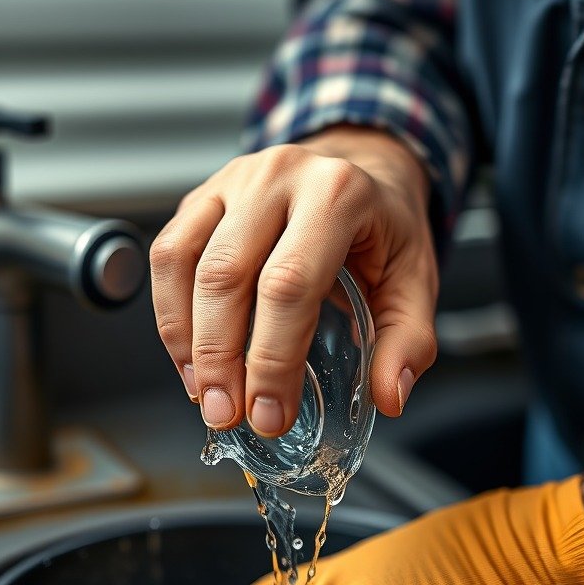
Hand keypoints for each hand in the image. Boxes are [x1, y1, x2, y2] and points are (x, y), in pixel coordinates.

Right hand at [149, 125, 437, 435]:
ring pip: (183, 261)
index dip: (273, 358)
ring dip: (186, 339)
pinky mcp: (203, 196)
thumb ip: (408, 342)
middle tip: (225, 413)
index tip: (270, 413)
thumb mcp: (415, 282)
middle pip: (226, 274)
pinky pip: (167, 254)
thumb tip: (388, 396)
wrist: (361, 171)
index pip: (290, 284)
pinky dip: (170, 314)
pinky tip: (189, 357)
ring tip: (203, 393)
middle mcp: (279, 177)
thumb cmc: (384, 229)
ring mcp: (234, 181)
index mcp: (338, 194)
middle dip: (219, 358)